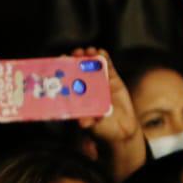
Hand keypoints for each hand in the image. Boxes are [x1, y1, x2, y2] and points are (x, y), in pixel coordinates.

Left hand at [73, 48, 145, 182]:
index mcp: (76, 96)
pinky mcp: (113, 80)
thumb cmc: (102, 130)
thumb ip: (88, 122)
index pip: (66, 80)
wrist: (123, 131)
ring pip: (92, 66)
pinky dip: (105, 59)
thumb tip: (81, 123)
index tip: (59, 61)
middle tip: (75, 53)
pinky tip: (102, 53)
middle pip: (78, 69)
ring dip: (89, 56)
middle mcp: (85, 87)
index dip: (63, 70)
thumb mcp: (94, 127)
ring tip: (88, 51)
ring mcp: (99, 82)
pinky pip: (108, 67)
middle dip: (76, 60)